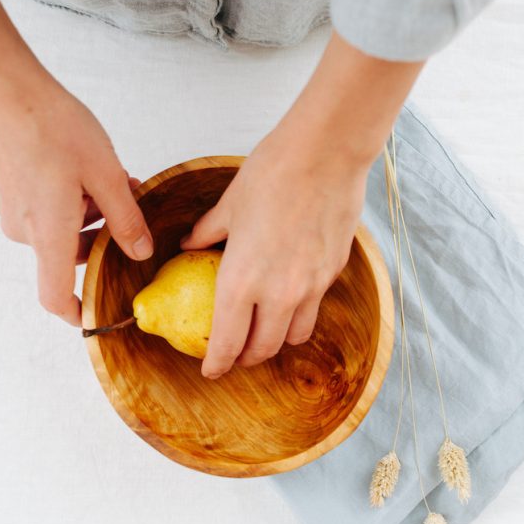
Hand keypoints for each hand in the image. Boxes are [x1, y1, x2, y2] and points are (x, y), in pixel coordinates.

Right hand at [0, 77, 152, 325]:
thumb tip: (139, 252)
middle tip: (130, 204)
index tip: (97, 316)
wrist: (9, 88)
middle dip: (103, 236)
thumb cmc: (55, 127)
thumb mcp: (106, 174)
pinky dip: (72, 199)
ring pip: (62, 227)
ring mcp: (13, 209)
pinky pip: (47, 209)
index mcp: (48, 233)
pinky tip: (89, 170)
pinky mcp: (10, 190)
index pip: (55, 296)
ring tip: (117, 178)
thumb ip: (126, 220)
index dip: (77, 313)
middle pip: (69, 254)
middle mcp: (24, 229)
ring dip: (92, 213)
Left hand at [181, 127, 367, 377]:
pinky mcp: (332, 273)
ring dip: (276, 340)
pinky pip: (313, 307)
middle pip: (263, 349)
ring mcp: (310, 287)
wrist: (326, 154)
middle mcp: (277, 294)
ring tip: (266, 331)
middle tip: (236, 354)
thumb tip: (191, 245)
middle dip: (246, 358)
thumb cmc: (272, 173)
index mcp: (241, 280)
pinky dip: (299, 312)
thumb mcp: (229, 206)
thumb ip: (208, 233)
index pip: (227, 342)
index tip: (211, 370)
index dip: (217, 363)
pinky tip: (290, 296)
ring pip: (294, 336)